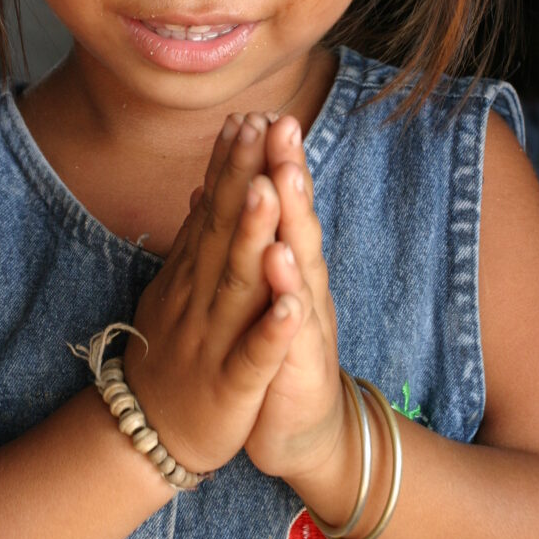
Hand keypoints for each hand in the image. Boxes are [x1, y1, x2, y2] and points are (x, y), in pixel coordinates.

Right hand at [125, 113, 303, 474]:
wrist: (147, 432)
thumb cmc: (172, 351)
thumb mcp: (176, 287)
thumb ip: (193, 239)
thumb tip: (201, 186)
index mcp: (192, 274)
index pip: (212, 209)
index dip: (230, 165)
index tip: (247, 117)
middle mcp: (200, 297)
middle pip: (223, 231)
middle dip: (243, 179)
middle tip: (259, 128)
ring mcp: (213, 339)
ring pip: (237, 283)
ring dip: (254, 236)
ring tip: (271, 190)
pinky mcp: (231, 385)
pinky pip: (254, 356)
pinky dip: (272, 331)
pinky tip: (292, 306)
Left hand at [245, 116, 346, 484]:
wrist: (300, 428)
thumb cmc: (272, 349)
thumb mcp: (259, 287)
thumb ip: (253, 235)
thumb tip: (233, 184)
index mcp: (285, 265)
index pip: (279, 204)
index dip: (270, 159)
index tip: (260, 110)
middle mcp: (302, 286)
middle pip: (296, 222)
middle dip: (288, 173)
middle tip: (282, 125)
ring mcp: (305, 326)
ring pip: (300, 270)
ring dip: (292, 226)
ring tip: (282, 183)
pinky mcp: (298, 371)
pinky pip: (293, 341)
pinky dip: (290, 314)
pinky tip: (290, 295)